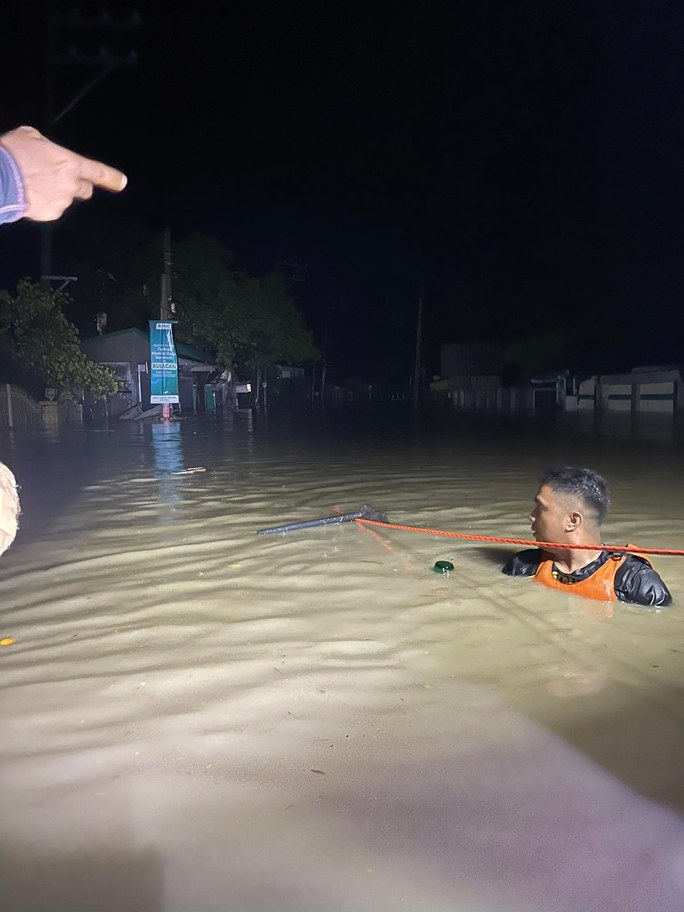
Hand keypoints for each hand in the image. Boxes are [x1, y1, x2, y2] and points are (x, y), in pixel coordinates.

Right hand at [0, 125, 126, 220]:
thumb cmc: (12, 155)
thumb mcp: (30, 136)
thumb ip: (46, 145)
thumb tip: (45, 148)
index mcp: (70, 163)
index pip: (98, 173)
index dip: (112, 178)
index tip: (122, 182)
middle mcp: (70, 184)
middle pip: (85, 190)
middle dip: (77, 185)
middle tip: (59, 179)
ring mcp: (61, 201)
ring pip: (66, 199)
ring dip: (57, 193)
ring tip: (35, 185)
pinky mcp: (50, 214)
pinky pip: (53, 209)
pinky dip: (45, 204)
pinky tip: (31, 195)